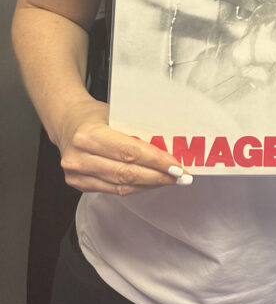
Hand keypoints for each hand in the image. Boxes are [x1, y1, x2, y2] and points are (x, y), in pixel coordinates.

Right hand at [57, 95, 191, 194]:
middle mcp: (79, 156)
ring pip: (121, 185)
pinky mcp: (78, 184)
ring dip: (149, 185)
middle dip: (158, 176)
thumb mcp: (116, 114)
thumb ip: (137, 130)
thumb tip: (169, 145)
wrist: (67, 122)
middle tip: (180, 177)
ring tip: (169, 180)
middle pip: (126, 173)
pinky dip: (135, 187)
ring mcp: (76, 173)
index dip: (156, 162)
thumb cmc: (94, 115)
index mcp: (89, 135)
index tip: (177, 166)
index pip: (130, 152)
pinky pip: (112, 190)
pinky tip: (150, 183)